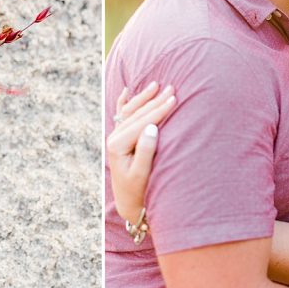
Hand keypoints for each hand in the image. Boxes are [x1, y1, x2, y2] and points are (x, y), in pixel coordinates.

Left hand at [106, 81, 177, 224]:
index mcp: (118, 145)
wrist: (129, 203)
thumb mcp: (143, 174)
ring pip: (130, 111)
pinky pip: (121, 116)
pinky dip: (124, 102)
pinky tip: (127, 91)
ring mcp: (116, 137)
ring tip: (156, 84)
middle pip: (137, 114)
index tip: (174, 99)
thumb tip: (152, 128)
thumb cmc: (139, 191)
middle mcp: (114, 138)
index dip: (159, 110)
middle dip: (154, 100)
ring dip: (144, 98)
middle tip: (172, 87)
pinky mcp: (120, 138)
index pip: (142, 122)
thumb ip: (146, 151)